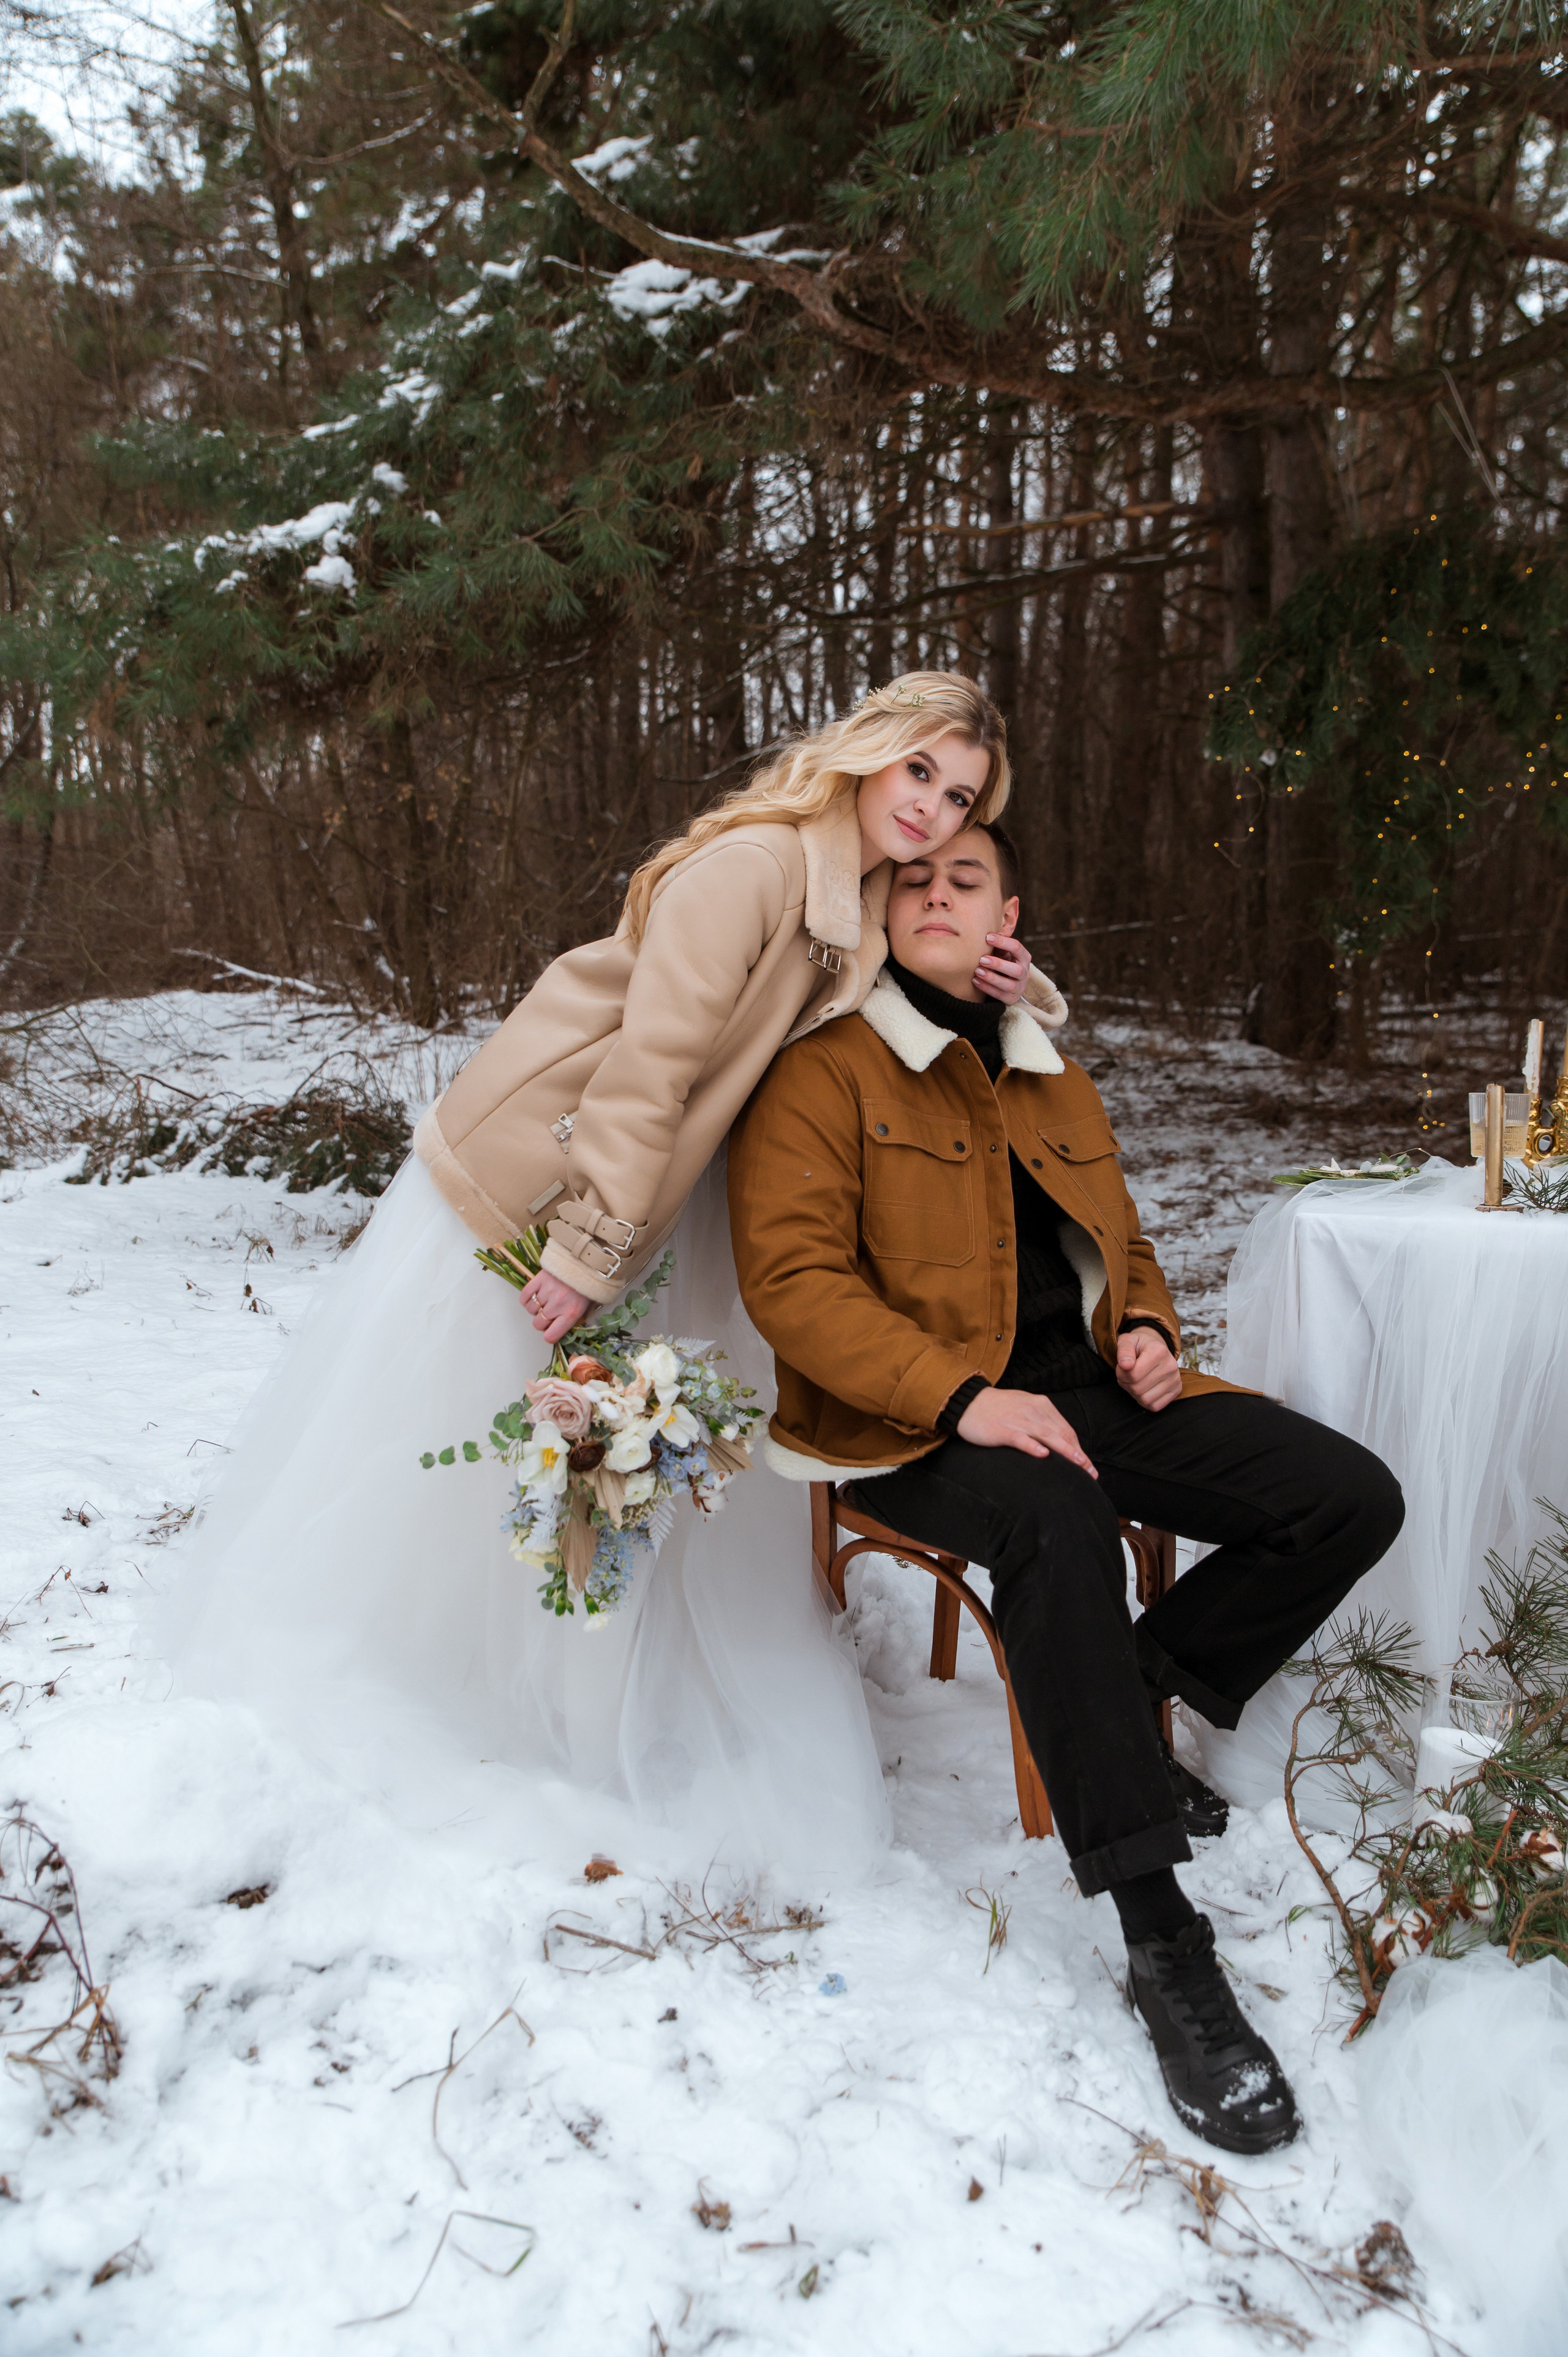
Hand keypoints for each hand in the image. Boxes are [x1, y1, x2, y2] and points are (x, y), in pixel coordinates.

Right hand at [519, 1269, 592, 1344]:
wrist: (586, 1261)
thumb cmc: (588, 1285)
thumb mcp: (588, 1306)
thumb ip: (574, 1319)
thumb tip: (561, 1329)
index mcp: (570, 1314)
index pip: (550, 1336)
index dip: (549, 1335)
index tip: (551, 1330)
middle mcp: (557, 1306)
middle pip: (538, 1324)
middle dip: (541, 1321)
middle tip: (548, 1313)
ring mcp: (546, 1292)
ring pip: (531, 1310)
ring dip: (535, 1308)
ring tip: (544, 1301)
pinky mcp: (539, 1280)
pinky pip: (524, 1296)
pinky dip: (526, 1299)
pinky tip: (533, 1296)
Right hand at [955, 1387, 1097, 1475]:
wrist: (968, 1402)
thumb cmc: (998, 1408)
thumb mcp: (1025, 1408)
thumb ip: (1042, 1421)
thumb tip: (1061, 1441)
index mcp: (1041, 1405)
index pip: (1066, 1429)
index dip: (1079, 1447)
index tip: (1088, 1465)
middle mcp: (1033, 1410)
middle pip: (1061, 1434)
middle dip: (1078, 1454)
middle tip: (1090, 1472)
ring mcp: (1018, 1419)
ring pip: (1047, 1436)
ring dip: (1065, 1451)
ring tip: (1078, 1465)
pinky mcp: (1002, 1429)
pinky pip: (1020, 1438)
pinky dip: (1033, 1446)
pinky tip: (1043, 1455)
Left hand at [973, 933, 1031, 1004]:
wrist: (1009, 982)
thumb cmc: (1003, 961)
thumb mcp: (1003, 952)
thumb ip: (999, 945)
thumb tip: (989, 934)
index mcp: (1024, 957)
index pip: (1017, 948)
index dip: (1003, 942)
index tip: (987, 937)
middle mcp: (1025, 973)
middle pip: (1016, 970)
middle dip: (998, 964)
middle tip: (981, 959)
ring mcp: (1019, 987)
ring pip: (1009, 985)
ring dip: (992, 978)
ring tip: (977, 971)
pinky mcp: (1011, 998)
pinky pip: (1000, 995)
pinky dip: (987, 988)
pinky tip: (975, 981)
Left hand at [1116, 1326, 1181, 1411]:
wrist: (1155, 1348)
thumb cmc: (1139, 1346)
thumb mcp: (1127, 1340)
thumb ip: (1124, 1350)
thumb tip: (1125, 1365)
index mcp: (1159, 1351)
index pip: (1133, 1374)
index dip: (1121, 1373)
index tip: (1123, 1366)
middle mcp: (1170, 1366)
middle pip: (1137, 1388)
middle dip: (1126, 1383)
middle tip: (1128, 1374)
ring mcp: (1175, 1380)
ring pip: (1145, 1400)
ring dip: (1134, 1393)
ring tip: (1136, 1380)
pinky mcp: (1176, 1391)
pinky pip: (1155, 1406)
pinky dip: (1145, 1401)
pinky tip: (1144, 1388)